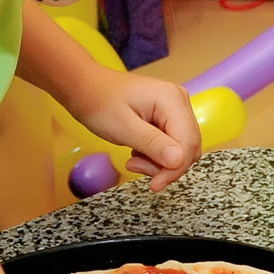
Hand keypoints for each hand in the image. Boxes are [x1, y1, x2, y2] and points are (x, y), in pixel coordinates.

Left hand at [74, 71, 198, 190]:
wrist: (85, 88)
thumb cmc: (99, 103)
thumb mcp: (123, 127)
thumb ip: (152, 144)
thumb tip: (179, 161)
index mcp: (172, 100)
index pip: (188, 143)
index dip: (174, 169)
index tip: (154, 185)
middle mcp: (179, 102)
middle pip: (188, 147)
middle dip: (165, 166)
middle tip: (135, 166)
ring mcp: (175, 109)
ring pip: (181, 149)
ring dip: (159, 162)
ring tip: (133, 159)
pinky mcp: (167, 117)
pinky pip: (171, 144)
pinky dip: (156, 155)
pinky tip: (137, 152)